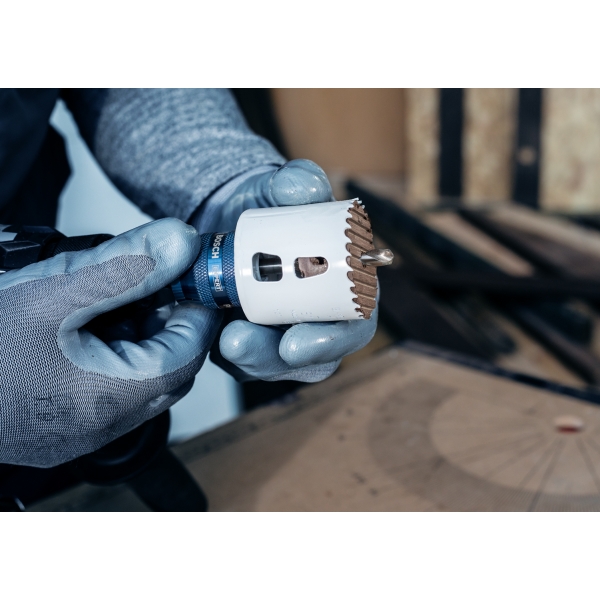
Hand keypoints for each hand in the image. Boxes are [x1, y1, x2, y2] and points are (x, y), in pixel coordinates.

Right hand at [0, 218, 220, 467]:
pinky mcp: (65, 429)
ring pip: (142, 378)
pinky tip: (82, 331)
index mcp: (117, 393)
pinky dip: (112, 358)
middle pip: (170, 364)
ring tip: (105, 303)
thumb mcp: (54, 291)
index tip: (183, 272)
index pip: (191, 348)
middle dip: (165, 319)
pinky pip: (110, 391)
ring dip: (138, 337)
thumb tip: (183, 241)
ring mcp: (86, 431)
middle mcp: (110, 422)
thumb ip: (126, 266)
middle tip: (144, 282)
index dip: (193, 306)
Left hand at [214, 159, 377, 381]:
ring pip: (276, 365)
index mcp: (347, 284)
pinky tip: (211, 337)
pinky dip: (229, 356)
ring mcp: (289, 332)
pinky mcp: (257, 341)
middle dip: (274, 359)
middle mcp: (322, 316)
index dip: (332, 340)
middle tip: (238, 344)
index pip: (355, 324)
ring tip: (220, 338)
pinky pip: (246, 363)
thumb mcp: (281, 187)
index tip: (295, 342)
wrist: (232, 219)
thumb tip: (304, 189)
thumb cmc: (271, 207)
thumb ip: (296, 181)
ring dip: (248, 359)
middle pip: (314, 358)